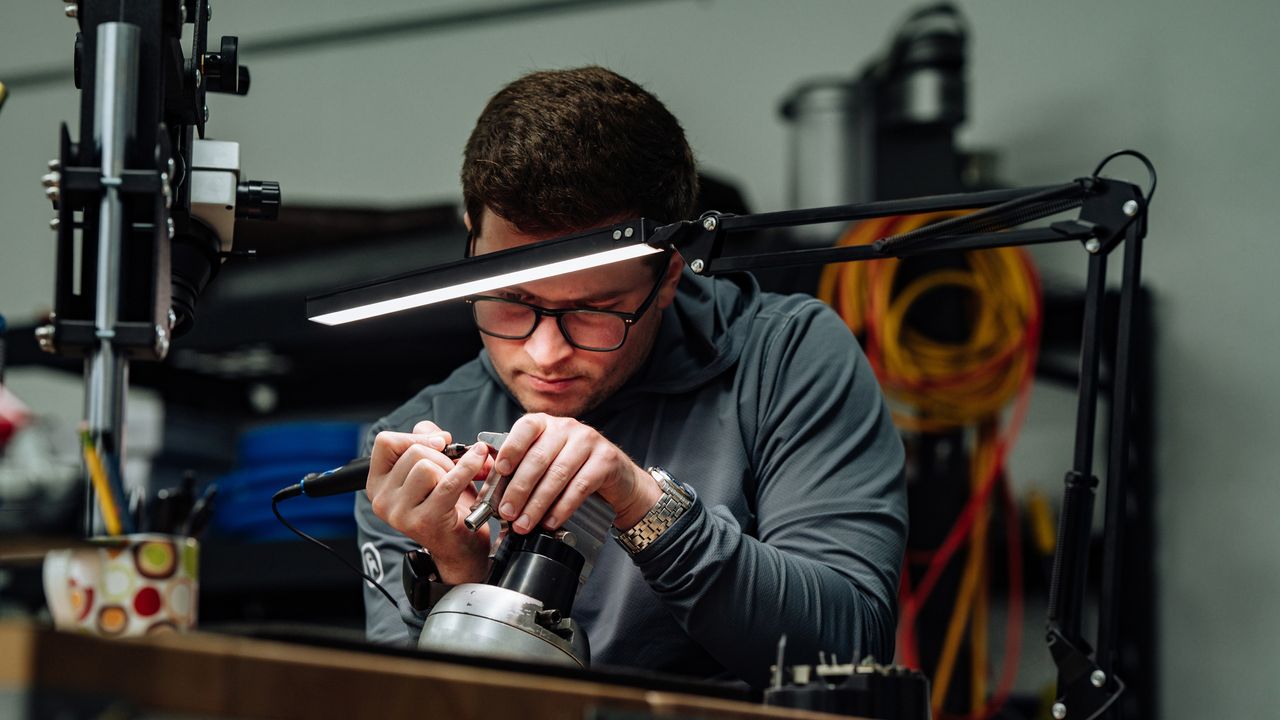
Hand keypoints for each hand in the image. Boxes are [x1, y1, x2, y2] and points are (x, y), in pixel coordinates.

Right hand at [366, 420, 492, 583]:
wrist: (461, 548)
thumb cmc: (448, 505)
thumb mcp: (433, 469)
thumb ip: (427, 442)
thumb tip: (436, 434)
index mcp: (377, 484)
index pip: (385, 442)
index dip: (414, 436)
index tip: (439, 444)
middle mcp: (382, 500)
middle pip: (412, 452)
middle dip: (442, 456)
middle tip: (454, 471)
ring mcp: (400, 513)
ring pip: (426, 465)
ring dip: (450, 469)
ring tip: (457, 484)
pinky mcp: (424, 520)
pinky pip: (447, 482)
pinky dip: (467, 468)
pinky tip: (480, 463)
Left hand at [494, 414, 661, 533]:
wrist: (617, 478)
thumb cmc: (573, 470)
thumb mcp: (545, 461)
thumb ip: (520, 468)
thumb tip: (490, 487)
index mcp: (546, 423)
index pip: (525, 428)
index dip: (511, 449)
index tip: (500, 471)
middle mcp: (567, 428)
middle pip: (538, 458)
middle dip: (519, 489)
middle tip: (507, 513)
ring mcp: (589, 441)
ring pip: (557, 474)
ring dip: (537, 504)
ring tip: (524, 523)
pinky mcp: (605, 460)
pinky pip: (579, 486)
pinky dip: (562, 507)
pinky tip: (551, 521)